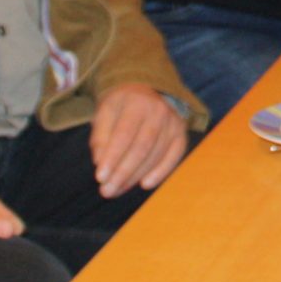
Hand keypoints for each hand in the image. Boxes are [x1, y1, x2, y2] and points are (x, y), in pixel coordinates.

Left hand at [90, 83, 187, 199]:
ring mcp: (173, 122)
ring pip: (155, 155)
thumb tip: (100, 163)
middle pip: (141, 148)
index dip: (112, 158)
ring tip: (117, 190)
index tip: (99, 178)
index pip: (124, 134)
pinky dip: (161, 172)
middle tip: (106, 191)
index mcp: (136, 102)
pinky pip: (174, 156)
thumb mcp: (104, 112)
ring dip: (136, 177)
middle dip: (123, 173)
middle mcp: (158, 111)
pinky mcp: (181, 133)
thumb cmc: (121, 105)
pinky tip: (145, 184)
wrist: (147, 89)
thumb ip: (100, 136)